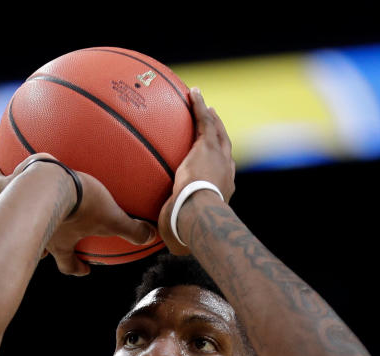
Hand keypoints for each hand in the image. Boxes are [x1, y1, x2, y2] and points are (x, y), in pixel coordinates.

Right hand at [0, 155, 156, 275]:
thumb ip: (131, 229)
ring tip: (13, 205)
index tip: (83, 268)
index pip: (68, 264)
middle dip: (40, 249)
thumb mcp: (112, 217)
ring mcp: (20, 211)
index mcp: (62, 242)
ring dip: (15, 214)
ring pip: (12, 217)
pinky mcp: (8, 186)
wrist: (49, 183)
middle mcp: (39, 231)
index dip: (75, 268)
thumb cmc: (81, 203)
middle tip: (44, 244)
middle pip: (37, 247)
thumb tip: (152, 236)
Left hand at [158, 88, 236, 254]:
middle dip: (219, 136)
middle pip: (225, 149)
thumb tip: (153, 239)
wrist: (198, 214)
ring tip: (205, 105)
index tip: (212, 158)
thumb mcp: (178, 230)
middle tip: (213, 124)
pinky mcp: (208, 146)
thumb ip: (168, 229)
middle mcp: (226, 172)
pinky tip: (193, 92)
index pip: (221, 174)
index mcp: (222, 191)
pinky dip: (200, 106)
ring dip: (211, 118)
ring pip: (217, 133)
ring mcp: (219, 158)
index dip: (217, 164)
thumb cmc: (189, 228)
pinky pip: (204, 121)